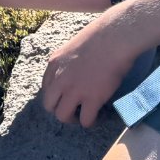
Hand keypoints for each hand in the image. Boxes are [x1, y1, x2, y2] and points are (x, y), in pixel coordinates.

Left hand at [40, 13, 136, 128]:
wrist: (114, 39)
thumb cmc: (98, 38)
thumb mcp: (72, 49)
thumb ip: (67, 64)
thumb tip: (72, 75)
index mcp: (54, 64)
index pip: (46, 88)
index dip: (56, 96)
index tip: (65, 97)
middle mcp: (60, 79)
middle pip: (49, 105)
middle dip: (59, 109)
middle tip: (72, 109)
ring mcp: (74, 90)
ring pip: (63, 116)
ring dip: (73, 119)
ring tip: (83, 115)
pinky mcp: (92, 99)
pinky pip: (85, 120)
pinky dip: (90, 121)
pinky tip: (96, 116)